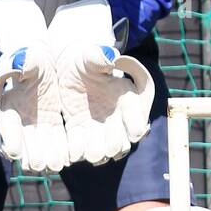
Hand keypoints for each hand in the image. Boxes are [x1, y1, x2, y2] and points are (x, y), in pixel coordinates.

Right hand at [0, 0, 69, 174]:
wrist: (41, 62)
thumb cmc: (30, 58)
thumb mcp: (29, 58)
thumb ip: (25, 62)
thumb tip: (21, 63)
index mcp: (6, 103)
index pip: (6, 122)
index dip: (9, 136)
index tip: (13, 150)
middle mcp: (18, 118)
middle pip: (23, 141)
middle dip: (30, 153)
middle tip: (39, 164)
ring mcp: (35, 124)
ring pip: (39, 145)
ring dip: (46, 156)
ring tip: (55, 165)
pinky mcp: (51, 124)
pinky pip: (56, 140)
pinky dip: (61, 149)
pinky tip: (70, 158)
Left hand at [49, 0, 154, 166]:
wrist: (73, 69)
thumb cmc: (87, 60)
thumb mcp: (92, 56)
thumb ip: (100, 57)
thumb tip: (110, 55)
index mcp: (128, 97)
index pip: (136, 112)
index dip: (137, 122)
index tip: (136, 132)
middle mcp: (119, 117)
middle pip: (122, 137)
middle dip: (115, 144)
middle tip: (106, 150)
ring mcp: (102, 128)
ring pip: (104, 147)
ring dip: (99, 152)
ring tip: (91, 155)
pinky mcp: (82, 132)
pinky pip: (83, 146)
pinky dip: (79, 151)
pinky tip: (72, 154)